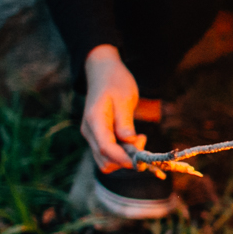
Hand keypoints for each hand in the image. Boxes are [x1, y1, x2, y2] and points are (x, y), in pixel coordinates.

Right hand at [82, 45, 142, 172]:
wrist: (102, 72)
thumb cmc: (115, 82)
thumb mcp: (124, 98)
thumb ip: (125, 122)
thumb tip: (129, 141)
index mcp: (94, 120)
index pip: (106, 148)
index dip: (123, 158)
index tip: (141, 160)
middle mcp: (89, 132)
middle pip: (105, 160)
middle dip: (126, 158)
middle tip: (142, 140)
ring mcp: (92, 136)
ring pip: (106, 161)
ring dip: (125, 157)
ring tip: (139, 138)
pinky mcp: (98, 137)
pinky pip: (109, 154)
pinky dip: (123, 153)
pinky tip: (134, 139)